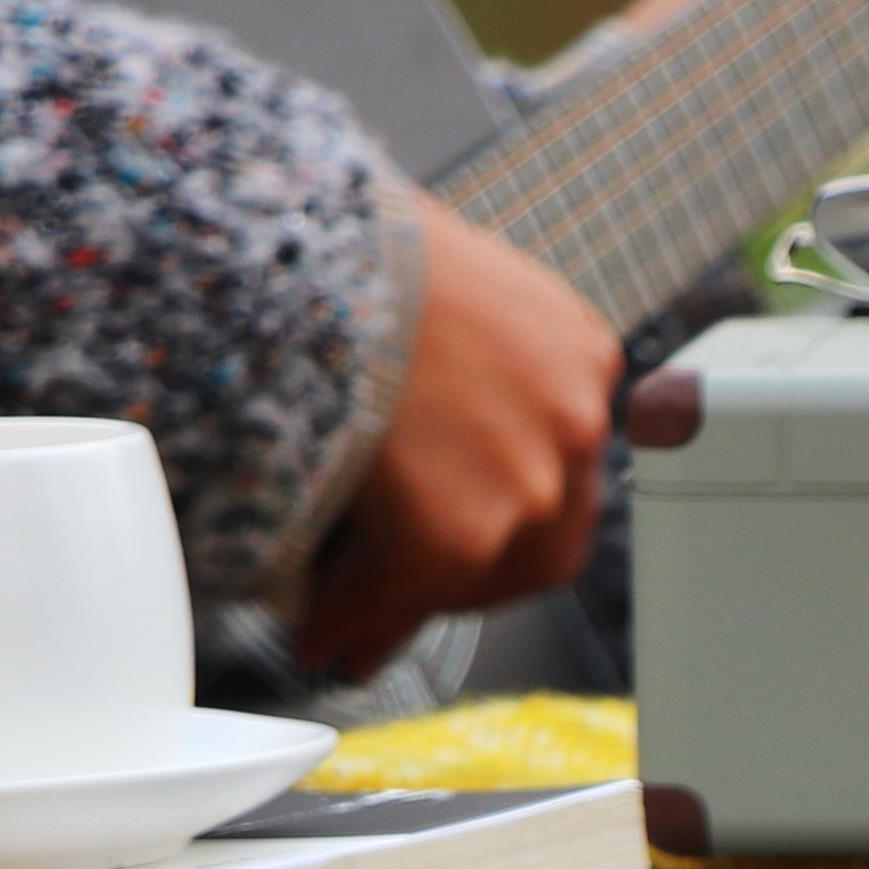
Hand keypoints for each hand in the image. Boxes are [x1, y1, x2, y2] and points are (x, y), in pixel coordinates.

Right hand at [295, 195, 617, 675]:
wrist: (291, 240)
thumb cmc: (339, 240)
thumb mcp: (440, 281)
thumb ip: (463, 354)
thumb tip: (425, 417)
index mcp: (576, 352)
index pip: (562, 464)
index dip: (509, 511)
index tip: (470, 539)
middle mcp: (572, 423)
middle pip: (541, 537)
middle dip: (476, 574)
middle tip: (410, 594)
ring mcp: (526, 483)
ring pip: (475, 576)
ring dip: (408, 602)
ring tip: (349, 620)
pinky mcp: (457, 534)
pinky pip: (400, 594)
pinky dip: (350, 616)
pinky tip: (313, 628)